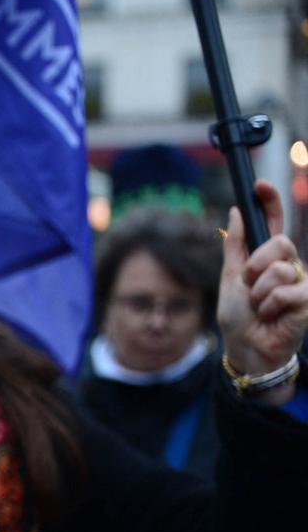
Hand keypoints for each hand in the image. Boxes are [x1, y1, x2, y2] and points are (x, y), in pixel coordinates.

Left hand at [218, 180, 307, 387]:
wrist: (246, 347)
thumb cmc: (239, 316)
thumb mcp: (230, 276)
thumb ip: (235, 245)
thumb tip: (235, 211)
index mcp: (268, 257)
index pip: (274, 223)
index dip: (270, 202)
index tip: (260, 185)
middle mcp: (289, 264)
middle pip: (279, 243)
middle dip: (255, 265)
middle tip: (249, 285)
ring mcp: (301, 281)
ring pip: (279, 270)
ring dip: (258, 293)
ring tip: (259, 307)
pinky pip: (285, 292)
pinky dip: (270, 306)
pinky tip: (271, 316)